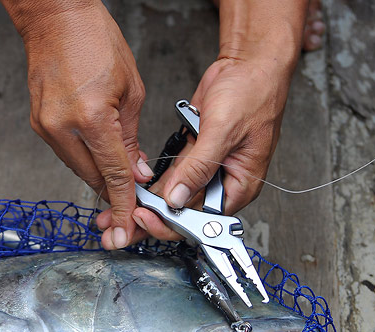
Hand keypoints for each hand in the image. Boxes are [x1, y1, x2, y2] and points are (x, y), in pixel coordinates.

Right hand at [4, 0, 151, 248]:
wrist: (55, 16)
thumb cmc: (94, 39)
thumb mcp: (131, 90)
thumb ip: (132, 138)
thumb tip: (136, 172)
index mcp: (91, 118)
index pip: (113, 174)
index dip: (124, 203)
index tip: (126, 226)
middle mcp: (62, 126)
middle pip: (93, 178)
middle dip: (114, 194)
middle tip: (130, 206)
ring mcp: (45, 126)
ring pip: (78, 168)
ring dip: (100, 176)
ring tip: (121, 179)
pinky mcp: (38, 122)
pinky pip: (67, 153)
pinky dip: (86, 159)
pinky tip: (100, 158)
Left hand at [126, 0, 304, 241]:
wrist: (249, 64)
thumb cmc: (253, 94)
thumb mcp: (224, 131)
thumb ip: (200, 167)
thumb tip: (178, 198)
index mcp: (239, 186)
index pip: (203, 219)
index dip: (173, 223)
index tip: (147, 217)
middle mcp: (222, 182)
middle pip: (185, 212)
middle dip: (154, 219)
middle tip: (124, 222)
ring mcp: (206, 168)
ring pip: (174, 196)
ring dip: (148, 204)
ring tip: (120, 210)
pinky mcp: (193, 153)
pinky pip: (171, 175)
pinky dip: (153, 183)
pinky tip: (133, 189)